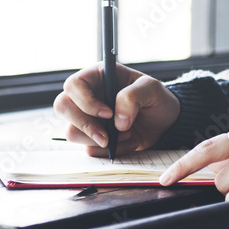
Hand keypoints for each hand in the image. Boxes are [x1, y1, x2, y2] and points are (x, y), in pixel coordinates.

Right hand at [54, 62, 180, 156]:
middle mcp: (87, 96)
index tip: (108, 113)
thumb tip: (117, 121)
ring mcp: (87, 118)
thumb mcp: (152, 89)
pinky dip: (109, 152)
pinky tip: (128, 142)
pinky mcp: (93, 137)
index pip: (73, 85)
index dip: (86, 101)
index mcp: (97, 76)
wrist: (165, 122)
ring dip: (99, 140)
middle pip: (63, 107)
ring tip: (127, 135)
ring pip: (72, 132)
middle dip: (85, 125)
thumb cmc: (156, 99)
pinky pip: (89, 149)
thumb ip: (133, 97)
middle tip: (108, 136)